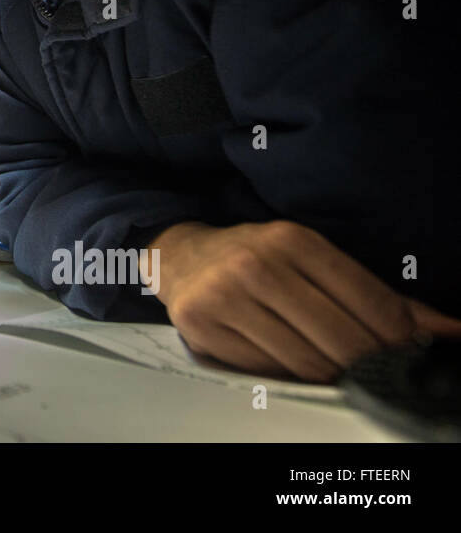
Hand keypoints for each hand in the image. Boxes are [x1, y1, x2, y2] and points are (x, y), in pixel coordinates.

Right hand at [148, 220, 460, 381]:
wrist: (181, 255)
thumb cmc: (257, 258)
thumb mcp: (313, 258)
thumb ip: (376, 294)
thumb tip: (446, 329)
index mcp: (292, 239)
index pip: (369, 301)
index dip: (397, 335)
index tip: (403, 349)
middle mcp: (256, 264)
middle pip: (340, 339)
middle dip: (367, 362)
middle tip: (372, 367)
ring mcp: (225, 296)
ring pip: (304, 362)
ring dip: (330, 373)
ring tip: (335, 366)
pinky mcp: (202, 326)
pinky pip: (266, 370)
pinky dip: (289, 375)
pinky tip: (293, 361)